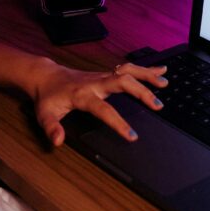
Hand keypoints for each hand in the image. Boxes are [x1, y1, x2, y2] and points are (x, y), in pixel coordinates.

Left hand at [31, 61, 167, 145]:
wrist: (46, 76)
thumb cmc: (48, 97)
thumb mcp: (44, 115)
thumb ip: (51, 128)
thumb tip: (58, 141)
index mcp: (83, 95)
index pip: (104, 109)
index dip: (118, 122)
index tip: (132, 135)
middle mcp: (95, 83)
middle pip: (122, 82)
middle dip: (141, 92)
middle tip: (158, 106)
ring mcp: (102, 76)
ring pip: (128, 72)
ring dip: (147, 76)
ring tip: (165, 83)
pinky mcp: (106, 74)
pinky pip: (128, 69)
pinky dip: (145, 69)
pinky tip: (161, 70)